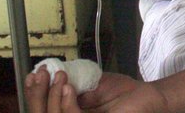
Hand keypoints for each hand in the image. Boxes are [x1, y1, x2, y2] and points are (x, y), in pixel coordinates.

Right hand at [25, 69, 167, 112]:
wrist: (150, 97)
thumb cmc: (124, 94)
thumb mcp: (92, 87)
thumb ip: (73, 85)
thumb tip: (49, 75)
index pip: (44, 111)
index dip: (34, 96)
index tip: (33, 75)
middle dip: (37, 97)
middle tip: (41, 74)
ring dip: (53, 97)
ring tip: (59, 77)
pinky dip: (67, 104)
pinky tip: (68, 87)